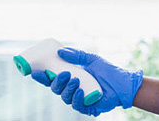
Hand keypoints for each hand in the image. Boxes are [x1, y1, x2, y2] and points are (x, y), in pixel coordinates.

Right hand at [28, 47, 142, 116]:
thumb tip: (60, 51)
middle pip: (55, 89)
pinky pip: (76, 105)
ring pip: (64, 97)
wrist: (124, 84)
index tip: (35, 73)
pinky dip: (76, 98)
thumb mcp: (91, 59)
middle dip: (57, 82)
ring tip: (76, 81)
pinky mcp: (86, 107)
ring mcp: (78, 99)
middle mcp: (72, 89)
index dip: (42, 77)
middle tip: (65, 74)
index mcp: (70, 78)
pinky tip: (80, 91)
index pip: (52, 79)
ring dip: (68, 89)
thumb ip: (77, 55)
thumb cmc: (108, 71)